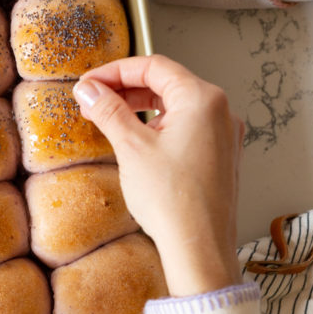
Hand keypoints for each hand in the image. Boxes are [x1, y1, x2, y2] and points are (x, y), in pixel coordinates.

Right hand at [73, 55, 243, 296]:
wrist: (199, 246)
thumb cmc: (174, 201)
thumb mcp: (131, 147)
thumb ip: (108, 111)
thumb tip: (89, 90)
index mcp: (202, 99)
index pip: (153, 67)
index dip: (115, 71)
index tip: (90, 83)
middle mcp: (220, 112)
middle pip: (166, 84)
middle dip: (126, 90)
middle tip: (94, 101)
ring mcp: (223, 135)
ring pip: (175, 106)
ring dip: (140, 109)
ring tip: (110, 120)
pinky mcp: (219, 156)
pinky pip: (186, 127)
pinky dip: (158, 127)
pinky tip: (136, 140)